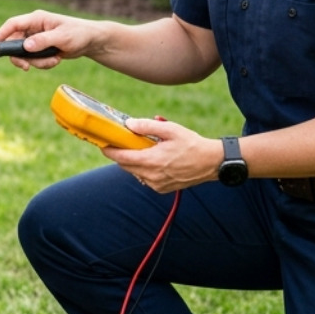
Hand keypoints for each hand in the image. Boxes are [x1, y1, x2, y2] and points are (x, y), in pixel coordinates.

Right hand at [0, 10, 98, 70]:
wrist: (91, 41)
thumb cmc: (79, 33)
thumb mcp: (62, 37)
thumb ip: (43, 41)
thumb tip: (26, 46)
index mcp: (37, 19)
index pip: (12, 25)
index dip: (0, 34)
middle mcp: (34, 28)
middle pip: (14, 43)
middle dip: (20, 57)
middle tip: (26, 67)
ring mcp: (36, 39)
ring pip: (24, 54)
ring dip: (36, 62)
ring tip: (53, 61)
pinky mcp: (40, 48)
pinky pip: (33, 59)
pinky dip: (42, 64)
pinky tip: (56, 60)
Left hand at [103, 118, 223, 192]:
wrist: (211, 163)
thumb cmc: (192, 144)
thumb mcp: (170, 130)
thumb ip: (147, 127)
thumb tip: (129, 124)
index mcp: (152, 160)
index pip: (121, 158)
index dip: (109, 151)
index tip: (103, 143)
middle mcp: (151, 176)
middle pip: (125, 166)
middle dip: (121, 155)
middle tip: (122, 142)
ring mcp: (156, 184)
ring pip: (135, 172)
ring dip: (134, 162)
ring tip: (143, 149)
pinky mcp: (161, 189)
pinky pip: (145, 178)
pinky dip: (145, 169)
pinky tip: (155, 160)